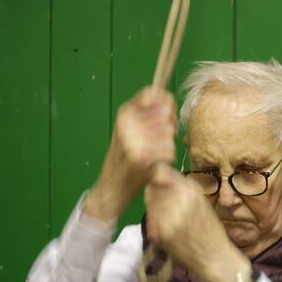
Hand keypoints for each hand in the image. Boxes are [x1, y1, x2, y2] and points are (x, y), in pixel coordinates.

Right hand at [85, 86, 176, 221]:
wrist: (111, 186)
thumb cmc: (125, 157)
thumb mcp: (130, 129)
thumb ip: (147, 113)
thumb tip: (169, 101)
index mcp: (124, 112)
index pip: (154, 94)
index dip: (166, 106)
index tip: (165, 118)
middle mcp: (127, 122)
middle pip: (166, 115)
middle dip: (169, 128)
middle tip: (159, 142)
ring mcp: (133, 139)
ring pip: (170, 133)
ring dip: (167, 146)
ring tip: (154, 154)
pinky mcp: (141, 157)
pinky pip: (169, 150)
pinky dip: (166, 159)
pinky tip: (155, 163)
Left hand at [144, 166, 250, 281]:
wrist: (216, 258)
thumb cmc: (210, 229)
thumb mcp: (201, 201)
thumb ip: (181, 188)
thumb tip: (157, 175)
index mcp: (191, 189)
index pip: (159, 172)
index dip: (158, 177)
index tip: (161, 184)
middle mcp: (179, 200)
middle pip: (152, 188)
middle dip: (156, 195)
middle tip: (167, 208)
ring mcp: (168, 217)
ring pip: (149, 204)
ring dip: (155, 210)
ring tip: (169, 221)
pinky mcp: (160, 233)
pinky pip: (150, 221)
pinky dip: (155, 225)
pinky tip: (168, 232)